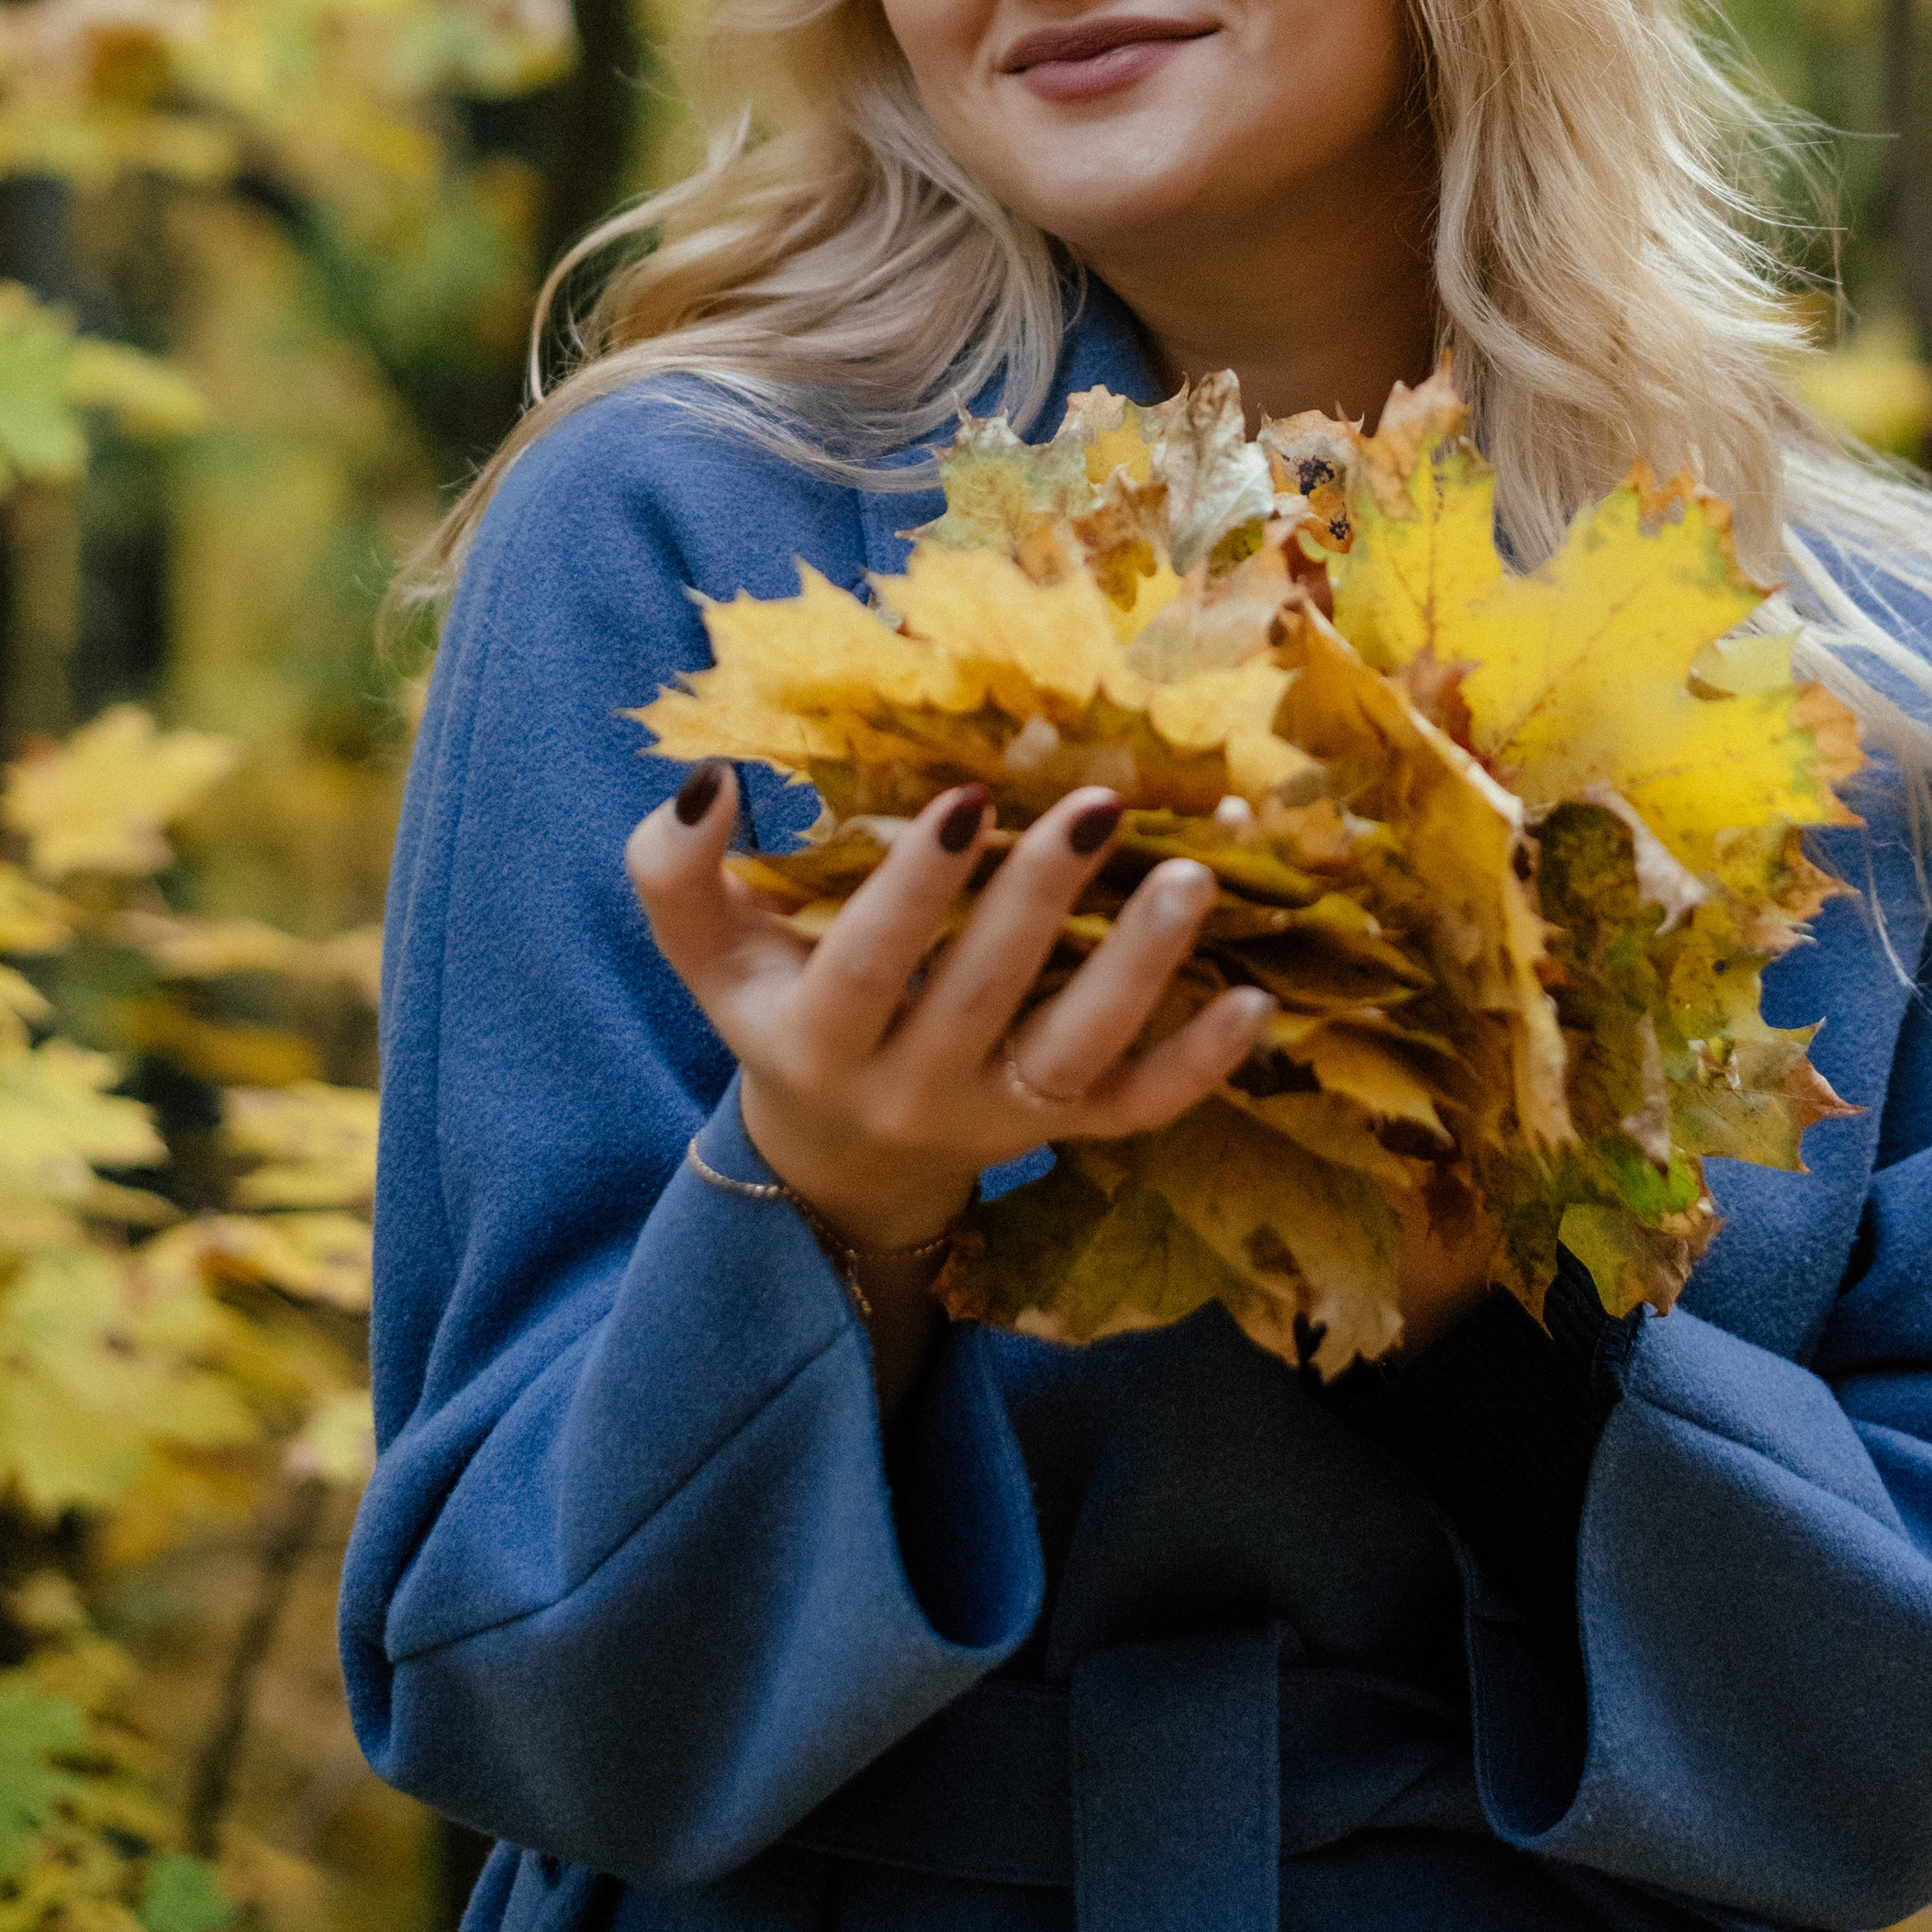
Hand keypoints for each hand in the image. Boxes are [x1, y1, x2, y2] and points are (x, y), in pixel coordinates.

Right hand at [624, 770, 1270, 1257]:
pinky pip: (1141, 1112)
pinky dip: (1201, 1063)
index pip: (866, 969)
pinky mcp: (1066, 1133)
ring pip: (1079, 1057)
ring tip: (1189, 875)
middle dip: (1043, 900)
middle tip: (1099, 803)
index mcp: (817, 1041)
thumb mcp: (708, 953)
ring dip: (1140, 968)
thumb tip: (709, 779)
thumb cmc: (778, 1009)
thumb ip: (676, 872)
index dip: (913, 891)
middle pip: (986, 1000)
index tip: (962, 798)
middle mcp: (912, 1092)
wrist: (838, 1152)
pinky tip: (1255, 998)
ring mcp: (999, 1120)